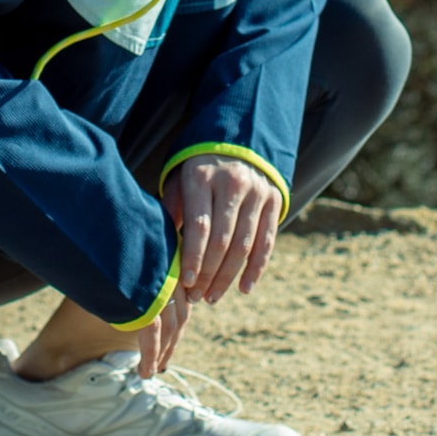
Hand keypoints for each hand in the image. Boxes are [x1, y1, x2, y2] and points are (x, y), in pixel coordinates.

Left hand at [164, 156, 283, 306]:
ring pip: (245, 244)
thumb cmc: (198, 168)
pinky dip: (256, 268)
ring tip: (212, 297)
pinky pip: (267, 241)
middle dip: (208, 273)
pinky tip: (244, 288)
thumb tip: (161, 250)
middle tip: (196, 296)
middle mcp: (233, 183)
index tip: (185, 283)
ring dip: (228, 277)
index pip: (200, 225)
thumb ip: (172, 211)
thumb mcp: (179, 180)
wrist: (238, 137)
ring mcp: (257, 192)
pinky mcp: (275, 200)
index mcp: (202, 177)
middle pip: (223, 239)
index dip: (193, 257)